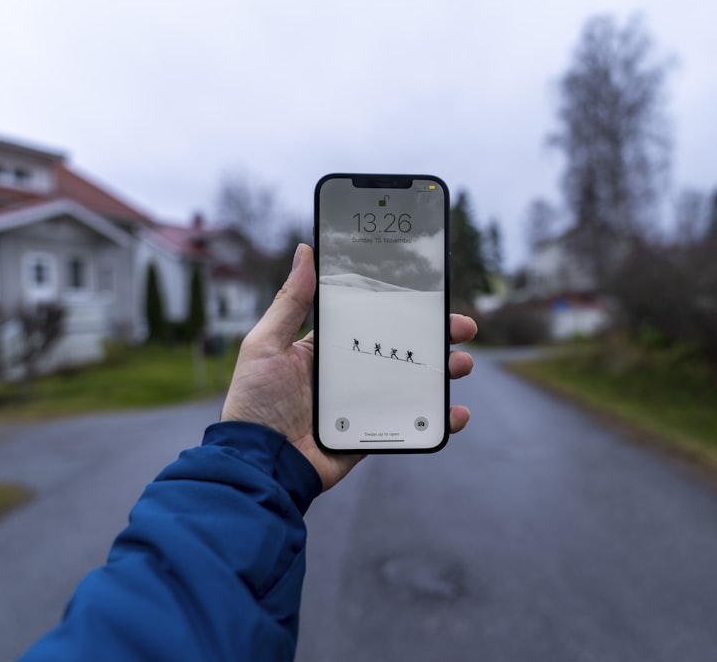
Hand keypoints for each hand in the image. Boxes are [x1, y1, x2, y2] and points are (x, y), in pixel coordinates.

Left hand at [220, 244, 476, 490]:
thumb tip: (304, 252)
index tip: (430, 294)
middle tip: (462, 328)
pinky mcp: (372, 434)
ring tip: (460, 364)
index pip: (373, 320)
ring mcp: (363, 404)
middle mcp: (348, 373)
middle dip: (435, 337)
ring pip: (414, 382)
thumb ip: (290, 302)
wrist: (259, 464)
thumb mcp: (266, 344)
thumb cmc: (254, 403)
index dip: (402, 307)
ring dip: (443, 372)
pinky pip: (411, 423)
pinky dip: (438, 419)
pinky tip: (456, 413)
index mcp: (326, 349)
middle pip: (402, 348)